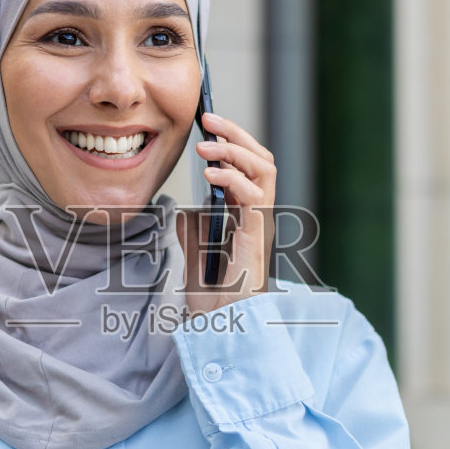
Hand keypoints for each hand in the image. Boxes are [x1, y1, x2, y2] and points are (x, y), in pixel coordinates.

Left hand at [176, 110, 276, 316]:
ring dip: (236, 150)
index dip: (232, 142)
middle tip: (210, 120)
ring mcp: (259, 225)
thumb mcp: (196, 258)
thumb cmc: (213, 300)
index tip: (208, 125)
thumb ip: (194, 232)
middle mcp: (257, 216)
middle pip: (261, 160)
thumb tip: (184, 211)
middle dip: (237, 134)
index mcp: (245, 217)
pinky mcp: (255, 237)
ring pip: (264, 170)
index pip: (248, 166)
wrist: (220, 328)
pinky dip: (233, 179)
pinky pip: (253, 197)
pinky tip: (210, 173)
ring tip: (207, 145)